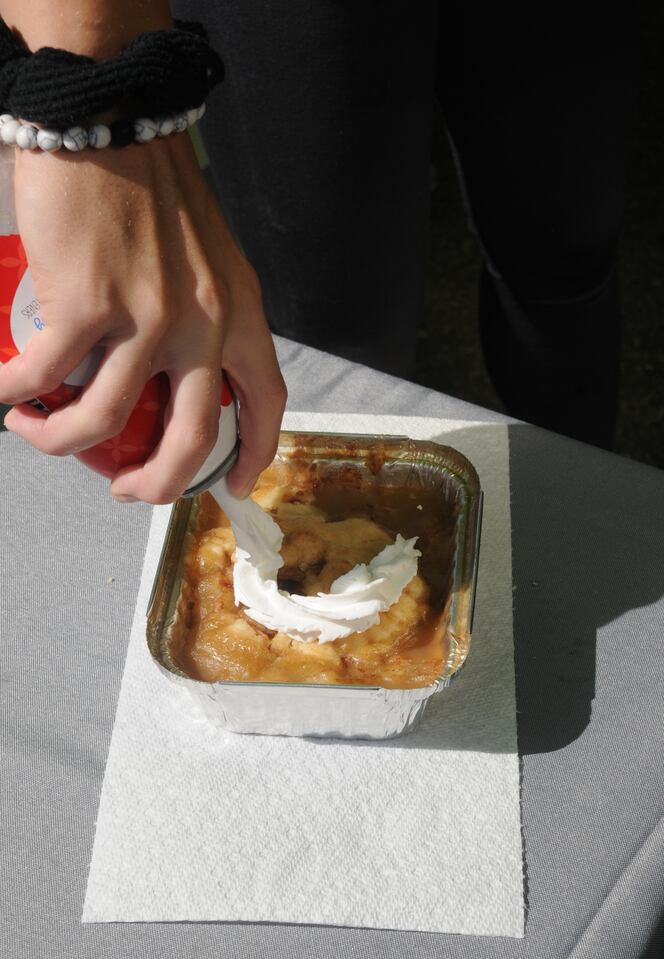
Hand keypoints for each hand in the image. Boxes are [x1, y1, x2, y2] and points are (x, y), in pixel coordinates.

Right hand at [0, 133, 286, 501]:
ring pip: (106, 419)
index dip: (255, 454)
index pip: (265, 399)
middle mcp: (203, 321)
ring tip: (37, 429)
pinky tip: (6, 390)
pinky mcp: (88, 302)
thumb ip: (204, 313)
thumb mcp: (207, 257)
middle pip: (192, 437)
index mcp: (240, 310)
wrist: (111, 119)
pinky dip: (18, 393)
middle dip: (156, 484)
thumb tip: (170, 372)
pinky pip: (46, 375)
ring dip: (62, 440)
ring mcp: (147, 315)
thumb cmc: (153, 184)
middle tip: (125, 490)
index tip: (232, 484)